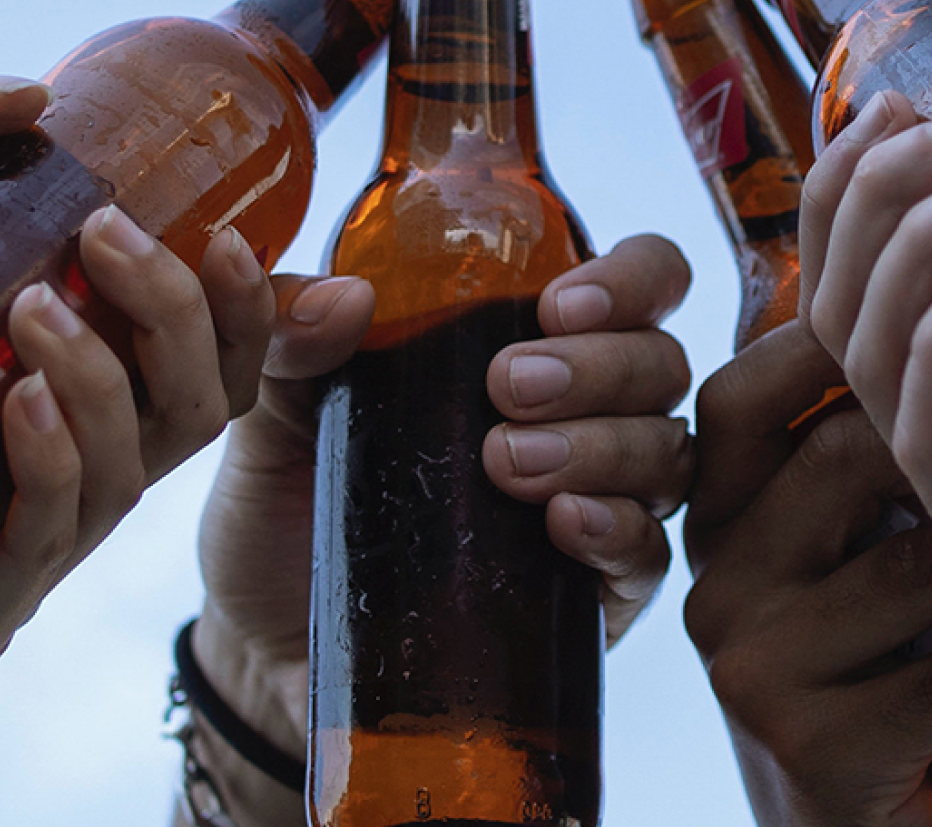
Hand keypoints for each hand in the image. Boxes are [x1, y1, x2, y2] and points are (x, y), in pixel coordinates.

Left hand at [0, 64, 278, 686]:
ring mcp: (23, 561)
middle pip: (195, 413)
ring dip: (104, 379)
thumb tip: (32, 96)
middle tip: (107, 235)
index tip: (238, 240)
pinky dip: (53, 469)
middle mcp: (67, 483)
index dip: (257, 312)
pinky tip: (24, 406)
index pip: (203, 365)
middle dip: (177, 317)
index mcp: (74, 402)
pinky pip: (48, 546)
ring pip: (133, 474)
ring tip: (35, 308)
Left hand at [185, 234, 693, 825]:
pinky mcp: (594, 598)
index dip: (628, 279)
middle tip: (507, 386)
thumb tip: (348, 296)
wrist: (269, 653)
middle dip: (597, 365)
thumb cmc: (285, 517)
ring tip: (507, 461)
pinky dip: (616, 528)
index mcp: (526, 346)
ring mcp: (597, 506)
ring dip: (600, 443)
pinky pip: (647, 554)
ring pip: (664, 452)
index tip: (556, 304)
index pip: (636, 284)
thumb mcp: (268, 417)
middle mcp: (583, 417)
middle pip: (659, 362)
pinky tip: (561, 523)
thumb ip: (289, 340)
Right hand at [683, 323, 931, 826]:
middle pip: (848, 453)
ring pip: (917, 562)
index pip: (747, 389)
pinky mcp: (815, 745)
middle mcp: (715, 578)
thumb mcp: (847, 537)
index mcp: (716, 511)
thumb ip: (855, 431)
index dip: (846, 333)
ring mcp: (754, 663)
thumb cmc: (882, 655)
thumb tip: (924, 267)